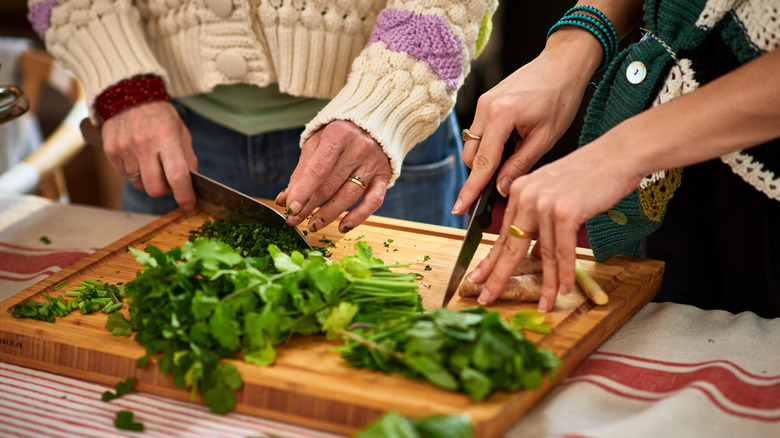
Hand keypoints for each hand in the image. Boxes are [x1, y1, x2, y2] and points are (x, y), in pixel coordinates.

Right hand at [101, 101, 197, 209]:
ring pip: (139, 184)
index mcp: (166, 137)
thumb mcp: (181, 131)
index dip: (185, 195)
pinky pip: (125, 175)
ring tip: (150, 160)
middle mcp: (143, 144)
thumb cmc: (160, 115)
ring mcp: (124, 148)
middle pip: (155, 188)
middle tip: (168, 179)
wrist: (127, 93)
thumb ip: (188, 157)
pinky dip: (134, 172)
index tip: (189, 204)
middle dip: (165, 190)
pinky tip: (137, 156)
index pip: (177, 175)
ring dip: (148, 179)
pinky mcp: (110, 151)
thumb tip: (192, 183)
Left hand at [275, 120, 392, 231]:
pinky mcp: (385, 175)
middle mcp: (359, 148)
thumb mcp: (316, 143)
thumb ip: (302, 170)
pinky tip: (343, 226)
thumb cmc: (339, 132)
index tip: (290, 209)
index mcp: (338, 134)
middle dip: (310, 206)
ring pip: (349, 196)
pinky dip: (358, 216)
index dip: (303, 191)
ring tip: (312, 225)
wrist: (373, 120)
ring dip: (328, 214)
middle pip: (331, 185)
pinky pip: (373, 201)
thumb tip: (286, 199)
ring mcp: (374, 163)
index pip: (318, 170)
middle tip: (294, 220)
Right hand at [453, 32, 600, 214]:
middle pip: (470, 156)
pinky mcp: (484, 101)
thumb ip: (519, 165)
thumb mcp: (544, 138)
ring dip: (486, 158)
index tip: (460, 208)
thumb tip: (499, 189)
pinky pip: (478, 132)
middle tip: (505, 182)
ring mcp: (482, 103)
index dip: (471, 189)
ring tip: (516, 153)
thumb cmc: (560, 98)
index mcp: (501, 115)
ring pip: (472, 145)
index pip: (482, 162)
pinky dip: (489, 144)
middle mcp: (484, 108)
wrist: (562, 64)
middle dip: (482, 174)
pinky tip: (512, 142)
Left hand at [467, 134, 642, 311]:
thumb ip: (541, 222)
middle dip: (499, 276)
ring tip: (544, 304)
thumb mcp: (556, 195)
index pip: (501, 233)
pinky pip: (563, 251)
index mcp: (520, 191)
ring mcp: (544, 204)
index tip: (478, 278)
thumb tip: (537, 254)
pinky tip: (564, 289)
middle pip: (511, 246)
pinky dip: (565, 273)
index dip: (490, 260)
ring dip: (546, 284)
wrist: (618, 155)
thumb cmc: (592, 174)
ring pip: (543, 254)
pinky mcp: (565, 212)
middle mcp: (527, 196)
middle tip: (487, 297)